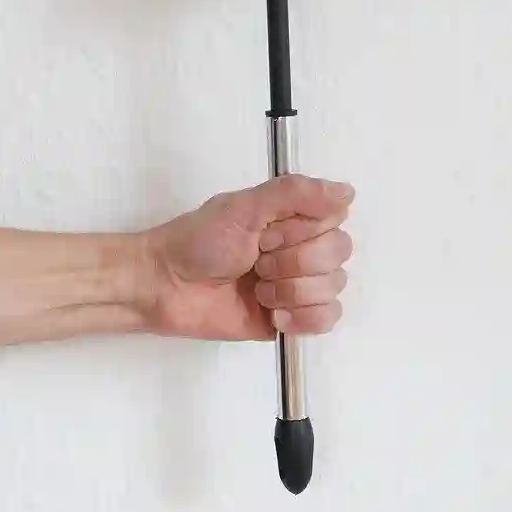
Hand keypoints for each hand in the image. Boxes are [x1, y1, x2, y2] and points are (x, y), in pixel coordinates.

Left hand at [138, 175, 354, 339]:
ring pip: (333, 288)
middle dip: (293, 261)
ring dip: (290, 290)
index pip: (335, 219)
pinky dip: (302, 318)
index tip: (268, 232)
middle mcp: (301, 248)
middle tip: (256, 261)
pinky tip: (273, 315)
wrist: (165, 286)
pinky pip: (326, 320)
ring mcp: (298, 285)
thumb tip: (347, 192)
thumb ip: (294, 194)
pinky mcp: (292, 319)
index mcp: (292, 217)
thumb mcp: (242, 207)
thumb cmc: (198, 241)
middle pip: (338, 254)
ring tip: (256, 289)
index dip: (304, 228)